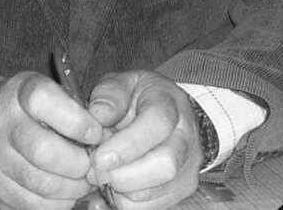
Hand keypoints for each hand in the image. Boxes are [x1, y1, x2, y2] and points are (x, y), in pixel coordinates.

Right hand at [0, 71, 103, 209]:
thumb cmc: (29, 111)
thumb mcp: (49, 93)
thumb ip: (78, 108)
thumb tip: (108, 135)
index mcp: (20, 91)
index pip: (44, 99)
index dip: (77, 120)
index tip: (96, 133)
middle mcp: (0, 122)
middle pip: (42, 150)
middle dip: (78, 163)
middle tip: (93, 164)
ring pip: (39, 183)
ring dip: (71, 188)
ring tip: (84, 181)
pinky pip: (30, 204)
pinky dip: (56, 204)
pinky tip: (66, 193)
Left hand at [86, 71, 201, 209]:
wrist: (166, 113)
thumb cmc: (139, 99)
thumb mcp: (123, 84)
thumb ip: (109, 95)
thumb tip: (98, 116)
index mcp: (170, 104)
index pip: (158, 125)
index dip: (127, 145)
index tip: (99, 157)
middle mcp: (186, 137)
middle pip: (164, 166)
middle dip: (123, 175)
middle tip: (95, 170)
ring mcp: (187, 166)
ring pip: (156, 192)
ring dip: (121, 191)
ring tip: (102, 176)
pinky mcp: (180, 189)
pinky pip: (150, 208)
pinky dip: (124, 204)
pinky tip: (108, 191)